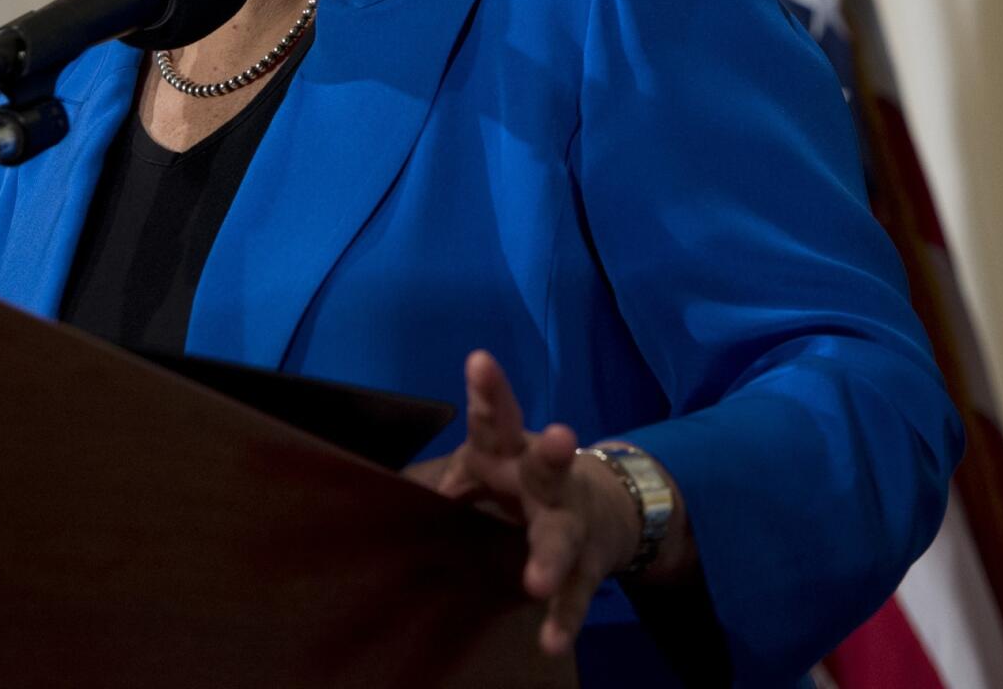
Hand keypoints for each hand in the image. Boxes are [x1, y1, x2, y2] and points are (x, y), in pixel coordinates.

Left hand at [403, 350, 643, 655]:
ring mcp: (570, 523)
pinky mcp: (585, 566)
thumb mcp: (487, 464)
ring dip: (548, 557)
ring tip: (535, 581)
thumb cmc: (525, 477)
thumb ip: (448, 475)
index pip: (497, 418)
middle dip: (554, 453)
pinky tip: (550, 642)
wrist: (607, 506)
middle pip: (548, 465)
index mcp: (513, 451)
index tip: (479, 360)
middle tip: (559, 436)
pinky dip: (562, 619)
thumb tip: (394, 492)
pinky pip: (573, 595)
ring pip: (561, 538)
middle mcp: (547, 481)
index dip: (489, 390)